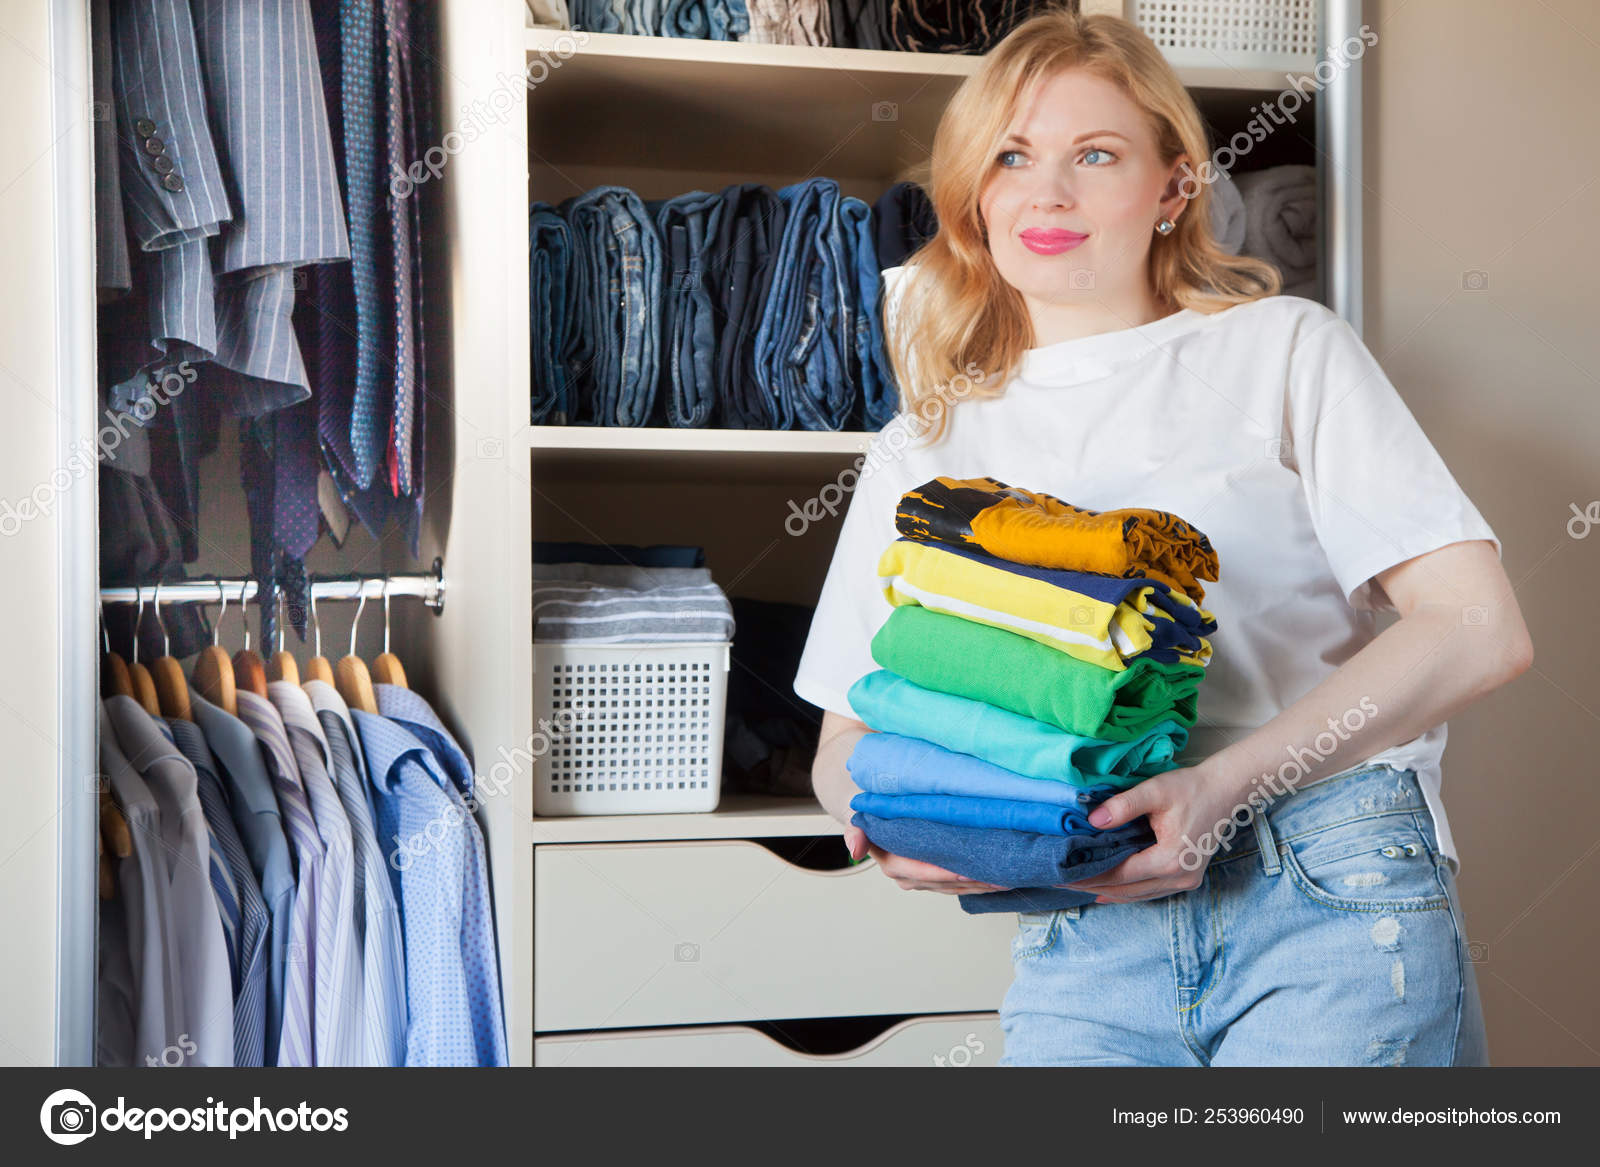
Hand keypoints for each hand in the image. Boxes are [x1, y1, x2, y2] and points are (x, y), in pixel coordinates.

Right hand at [843, 823, 1009, 894]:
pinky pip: (958, 885)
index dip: (948, 872)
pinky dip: (978, 882)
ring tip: (1006, 879)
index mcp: (893, 863)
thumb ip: (856, 831)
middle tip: (1000, 875)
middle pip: (946, 883)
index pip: (925, 871)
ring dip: (980, 885)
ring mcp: (923, 880)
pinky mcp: (935, 878)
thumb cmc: (874, 814)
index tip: (970, 869)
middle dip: (973, 881)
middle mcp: (908, 877)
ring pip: (955, 887)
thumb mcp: (859, 818)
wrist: (874, 816)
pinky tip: (997, 879)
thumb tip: (854, 850)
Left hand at [1060, 763, 1244, 903]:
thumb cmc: (1191, 788)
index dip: (1089, 877)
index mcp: (1170, 860)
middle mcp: (1179, 877)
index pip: (1119, 875)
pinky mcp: (1187, 878)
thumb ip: (1123, 805)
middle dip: (1093, 887)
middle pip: (1126, 890)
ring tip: (1079, 885)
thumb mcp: (1155, 791)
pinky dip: (1127, 890)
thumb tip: (1092, 820)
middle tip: (1062, 883)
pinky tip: (1108, 888)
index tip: (1062, 877)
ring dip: (1109, 891)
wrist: (1225, 790)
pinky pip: (1150, 891)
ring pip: (1138, 895)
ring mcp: (1186, 881)